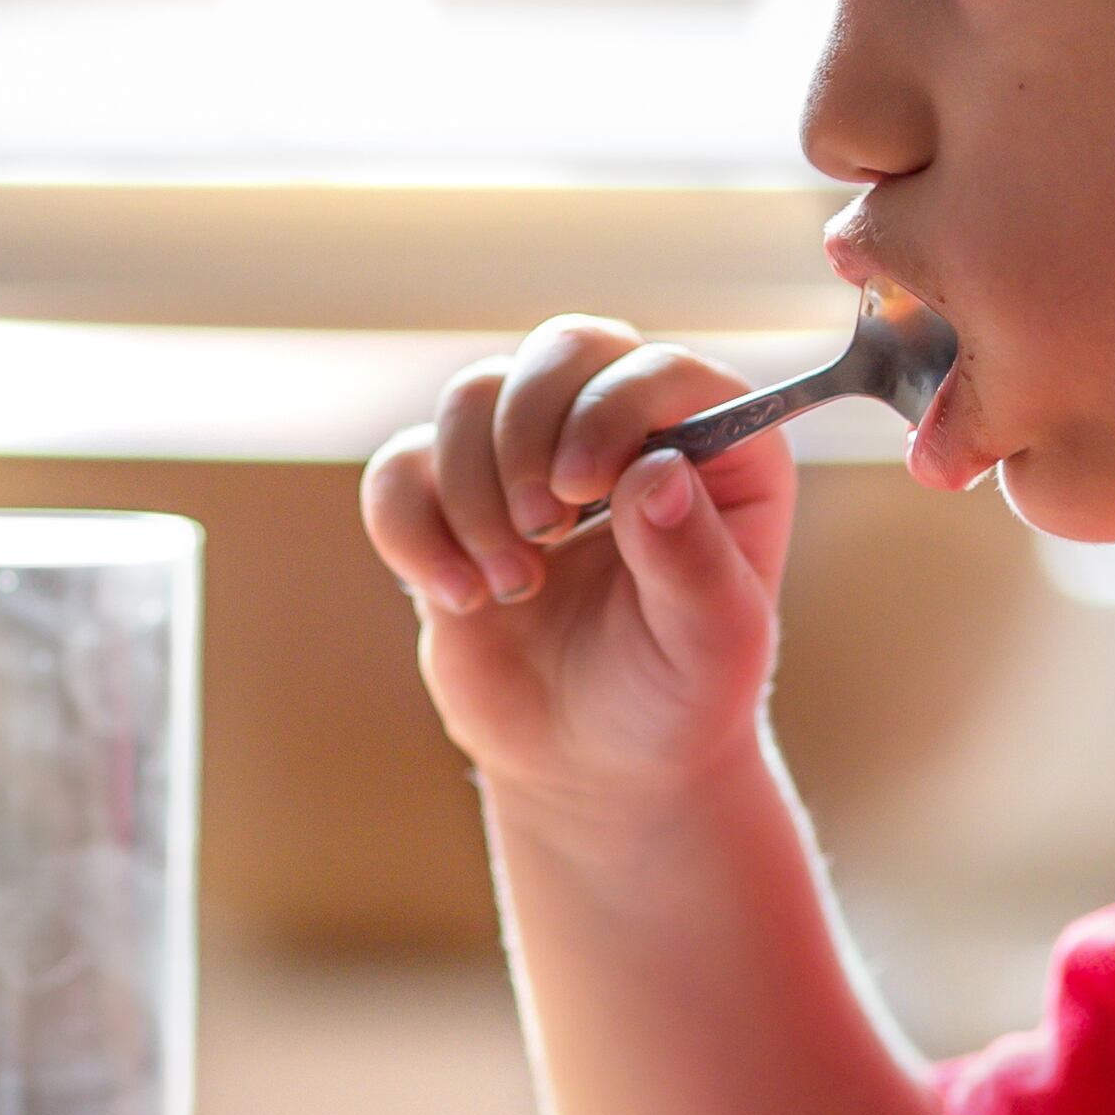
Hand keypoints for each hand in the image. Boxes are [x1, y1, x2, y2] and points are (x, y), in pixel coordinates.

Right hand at [355, 318, 795, 808]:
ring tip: (512, 586)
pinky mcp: (453, 500)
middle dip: (531, 430)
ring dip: (476, 492)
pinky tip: (457, 595)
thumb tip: (656, 471)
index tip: (585, 488)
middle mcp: (623, 429)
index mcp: (714, 448)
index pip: (661, 367)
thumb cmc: (677, 698)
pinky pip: (399, 467)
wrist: (595, 764)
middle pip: (562, 349)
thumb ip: (693, 561)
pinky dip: (410, 527)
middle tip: (542, 527)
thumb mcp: (712, 647)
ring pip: (472, 396)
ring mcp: (530, 457)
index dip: (612, 406)